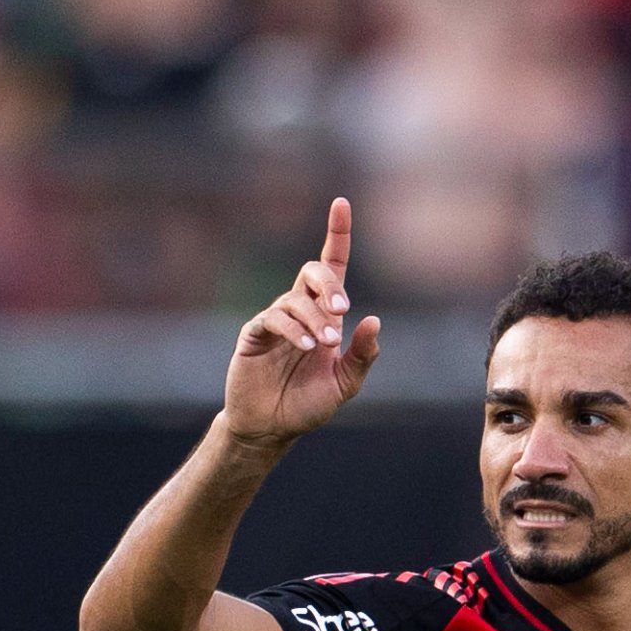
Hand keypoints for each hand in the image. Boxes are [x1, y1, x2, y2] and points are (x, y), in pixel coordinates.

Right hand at [223, 198, 381, 449]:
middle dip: (329, 284)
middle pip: (313, 272)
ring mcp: (276, 319)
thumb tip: (375, 320)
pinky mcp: (255, 333)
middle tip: (341, 310)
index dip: (337, 234)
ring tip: (323, 345)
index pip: (332, 266)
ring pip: (296, 299)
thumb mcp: (345, 384)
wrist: (271, 428)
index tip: (342, 203)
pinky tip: (306, 345)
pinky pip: (273, 318)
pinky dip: (293, 328)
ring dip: (315, 318)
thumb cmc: (306, 404)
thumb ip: (362, 356)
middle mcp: (301, 310)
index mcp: (325, 315)